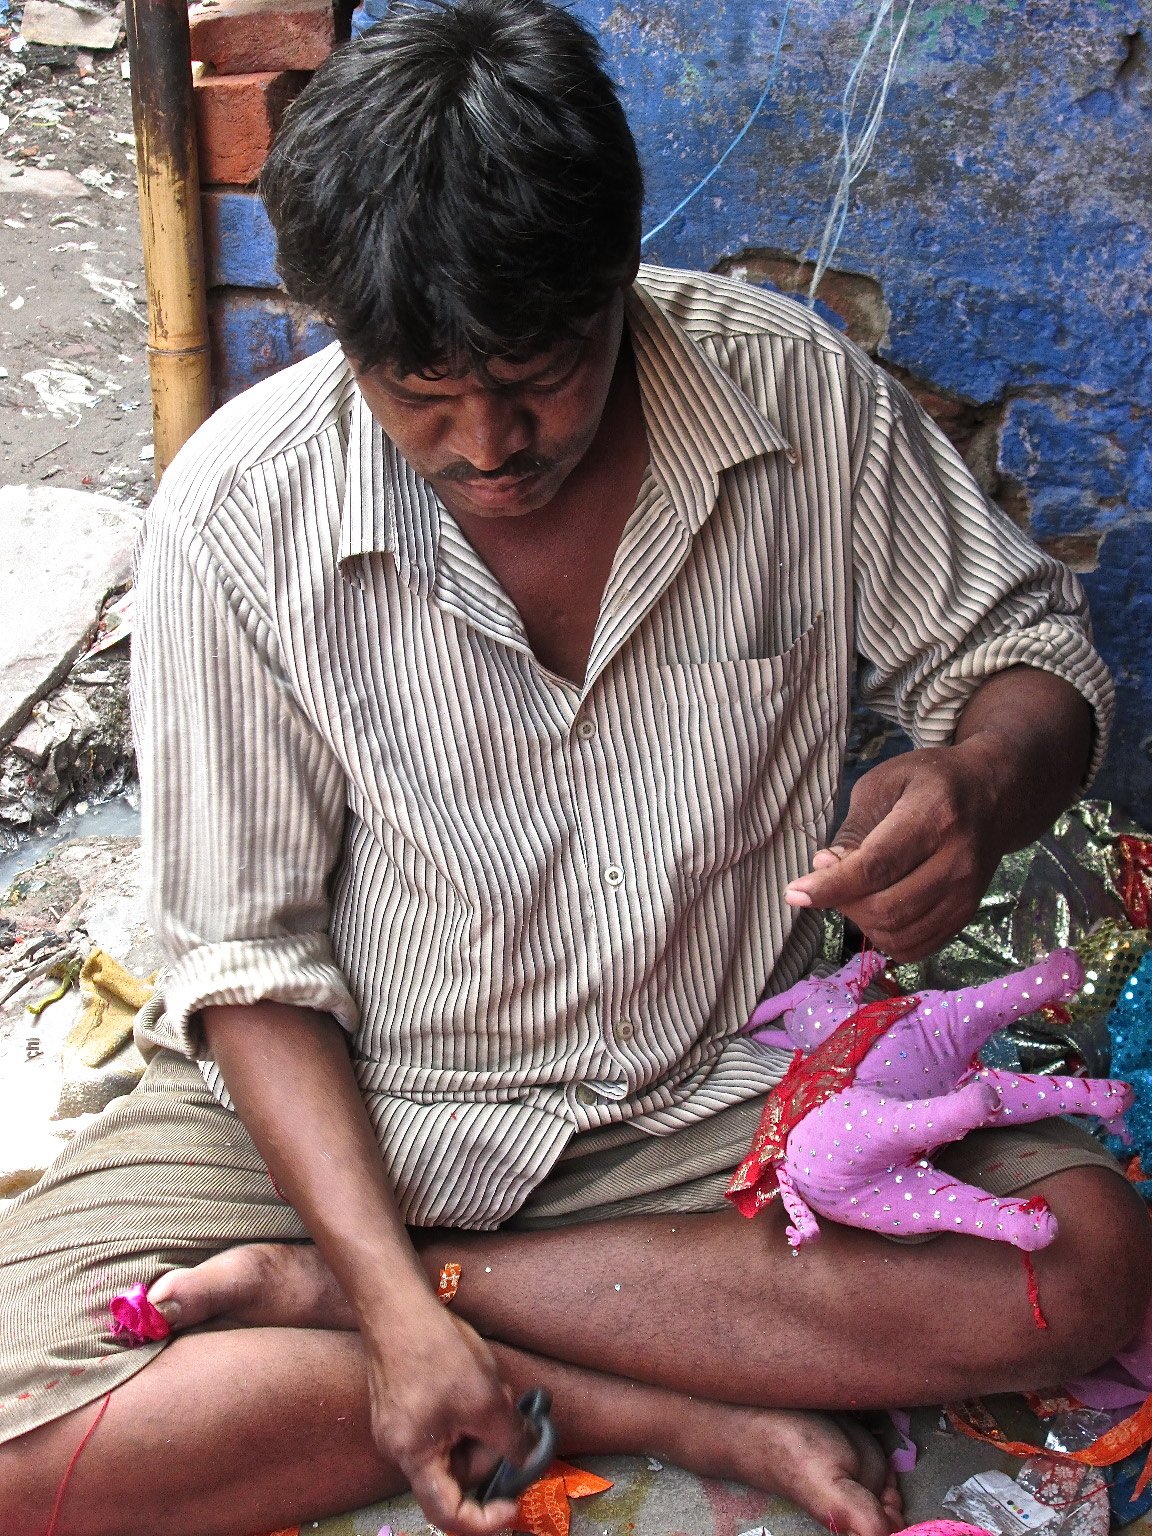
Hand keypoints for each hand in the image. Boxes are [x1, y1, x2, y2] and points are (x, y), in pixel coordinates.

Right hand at [365, 1301, 535, 1534]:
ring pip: (455, 1444)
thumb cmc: (436, 1352)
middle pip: (456, 1474)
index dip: (484, 1520)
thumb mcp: (485, 1400)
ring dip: (482, 1424)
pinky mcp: (405, 1402)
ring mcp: (401, 1424)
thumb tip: (529, 1460)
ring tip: (493, 1387)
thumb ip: (511, 1440)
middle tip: (509, 1415)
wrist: (397, 1305)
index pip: (447, 1514)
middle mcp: (401, 1448)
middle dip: (489, 1450)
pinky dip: (468, 1409)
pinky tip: (477, 1377)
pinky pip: (445, 1423)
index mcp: (413, 1457)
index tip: (514, 1505)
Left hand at [784, 741, 1005, 961]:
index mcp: (934, 817)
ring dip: (861, 921)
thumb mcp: (884, 784)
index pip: (876, 866)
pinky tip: (874, 912)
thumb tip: (824, 869)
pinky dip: (884, 937)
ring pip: (898, 933)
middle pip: (886, 907)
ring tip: (853, 892)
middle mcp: (957, 861)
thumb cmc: (930, 782)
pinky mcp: (966, 915)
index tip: (794, 894)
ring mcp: (967, 893)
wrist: (994, 795)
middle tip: (827, 882)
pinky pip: (916, 947)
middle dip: (842, 903)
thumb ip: (853, 829)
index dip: (832, 886)